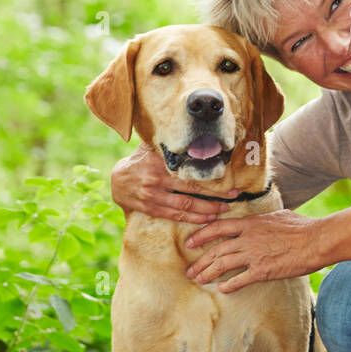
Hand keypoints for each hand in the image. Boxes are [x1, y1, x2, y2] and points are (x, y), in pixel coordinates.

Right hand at [110, 143, 239, 225]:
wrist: (117, 181)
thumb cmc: (140, 161)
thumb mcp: (151, 148)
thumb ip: (168, 143)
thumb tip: (193, 133)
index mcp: (159, 161)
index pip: (188, 170)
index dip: (209, 176)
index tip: (228, 177)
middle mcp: (156, 179)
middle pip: (191, 189)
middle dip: (215, 195)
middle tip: (233, 197)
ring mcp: (153, 196)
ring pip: (185, 206)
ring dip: (207, 210)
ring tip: (224, 210)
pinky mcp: (151, 209)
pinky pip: (175, 215)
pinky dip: (192, 218)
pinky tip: (206, 218)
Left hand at [185, 210, 323, 289]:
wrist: (316, 240)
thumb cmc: (302, 227)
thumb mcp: (278, 216)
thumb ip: (263, 220)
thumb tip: (259, 220)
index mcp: (250, 224)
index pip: (218, 227)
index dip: (201, 235)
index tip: (190, 243)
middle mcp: (247, 238)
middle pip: (216, 250)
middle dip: (200, 262)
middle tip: (190, 271)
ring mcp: (254, 255)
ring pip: (222, 264)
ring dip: (208, 274)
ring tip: (199, 280)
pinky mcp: (263, 271)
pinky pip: (239, 279)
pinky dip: (228, 285)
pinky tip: (222, 289)